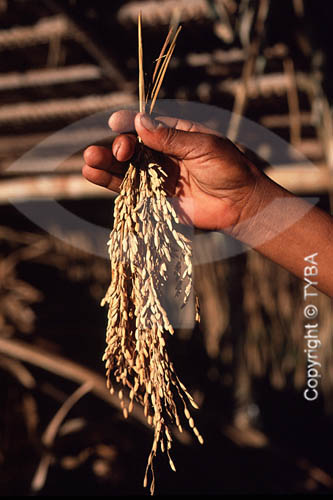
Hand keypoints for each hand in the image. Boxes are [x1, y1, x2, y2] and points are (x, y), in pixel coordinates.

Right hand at [82, 110, 261, 231]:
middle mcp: (162, 154)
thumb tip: (140, 123)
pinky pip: (129, 189)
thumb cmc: (229, 169)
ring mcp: (157, 176)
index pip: (147, 125)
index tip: (115, 122)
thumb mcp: (203, 146)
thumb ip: (172, 138)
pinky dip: (111, 182)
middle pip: (131, 147)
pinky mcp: (154, 198)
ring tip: (89, 160)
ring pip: (125, 168)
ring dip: (106, 163)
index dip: (129, 123)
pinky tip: (93, 174)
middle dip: (117, 147)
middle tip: (115, 152)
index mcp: (175, 135)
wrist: (241, 204)